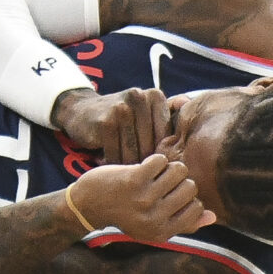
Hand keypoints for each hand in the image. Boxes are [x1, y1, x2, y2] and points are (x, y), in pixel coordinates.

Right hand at [52, 86, 169, 167]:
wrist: (81, 110)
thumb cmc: (119, 119)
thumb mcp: (143, 113)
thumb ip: (165, 120)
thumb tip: (192, 132)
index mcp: (155, 96)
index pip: (166, 137)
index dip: (158, 156)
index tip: (151, 166)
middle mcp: (140, 98)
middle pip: (150, 145)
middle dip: (144, 164)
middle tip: (138, 177)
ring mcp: (122, 108)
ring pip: (134, 152)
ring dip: (128, 168)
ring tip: (125, 176)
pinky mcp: (105, 121)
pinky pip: (116, 154)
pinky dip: (113, 165)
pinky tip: (109, 167)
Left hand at [65, 153, 214, 243]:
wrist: (89, 204)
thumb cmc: (126, 214)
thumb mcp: (154, 226)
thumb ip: (184, 223)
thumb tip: (213, 216)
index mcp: (162, 233)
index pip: (196, 209)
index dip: (189, 198)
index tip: (174, 195)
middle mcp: (154, 218)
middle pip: (190, 187)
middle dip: (181, 180)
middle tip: (164, 181)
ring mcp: (144, 198)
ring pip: (178, 171)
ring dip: (169, 167)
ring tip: (158, 172)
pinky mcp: (134, 179)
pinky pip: (161, 160)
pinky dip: (156, 159)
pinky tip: (146, 166)